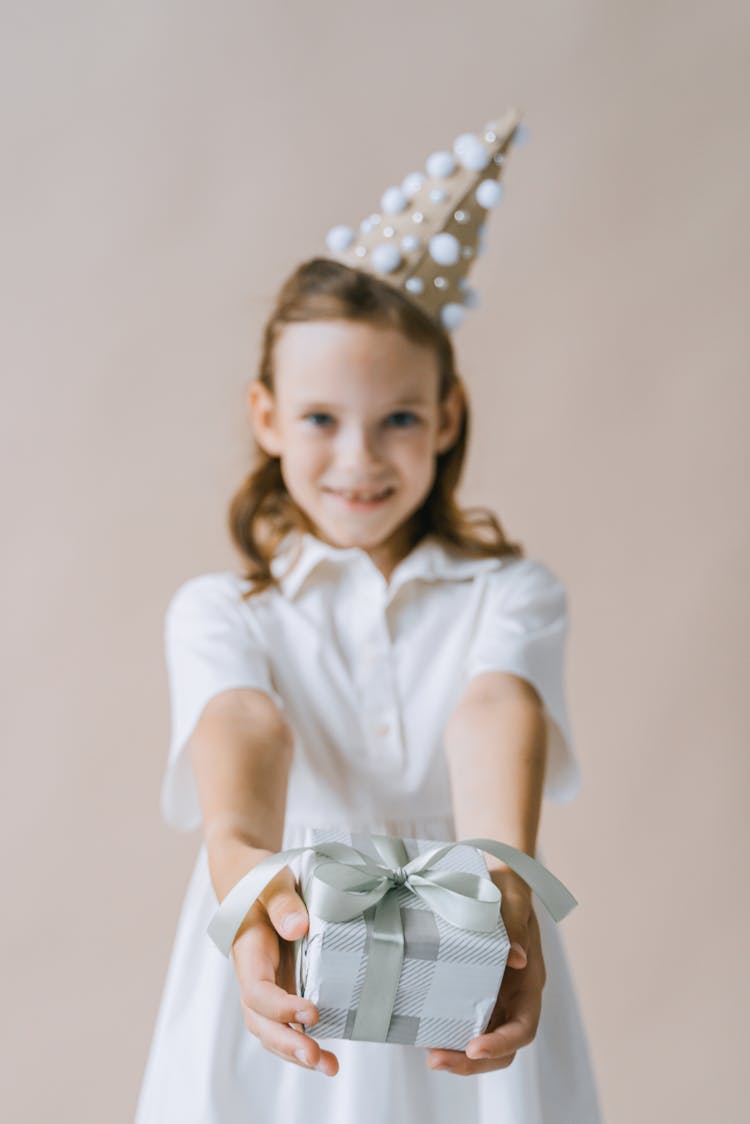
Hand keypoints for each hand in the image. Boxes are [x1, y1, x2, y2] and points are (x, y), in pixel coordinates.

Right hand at [229, 858, 338, 1075]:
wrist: (246, 875)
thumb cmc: (257, 875)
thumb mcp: (268, 878)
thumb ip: (282, 901)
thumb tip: (299, 929)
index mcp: (248, 952)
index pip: (258, 991)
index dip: (281, 1007)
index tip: (311, 1012)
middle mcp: (254, 974)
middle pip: (261, 1021)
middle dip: (288, 1044)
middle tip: (318, 1058)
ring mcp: (268, 982)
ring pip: (272, 1027)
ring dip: (296, 1050)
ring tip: (330, 1066)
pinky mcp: (283, 982)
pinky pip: (287, 1018)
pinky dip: (303, 1037)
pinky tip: (327, 1052)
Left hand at [426, 868, 545, 1075]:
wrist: (493, 879)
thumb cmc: (506, 888)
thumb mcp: (512, 900)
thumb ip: (515, 927)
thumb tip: (516, 959)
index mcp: (529, 982)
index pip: (524, 1028)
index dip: (502, 1044)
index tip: (474, 1048)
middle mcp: (512, 997)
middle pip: (501, 1047)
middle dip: (472, 1062)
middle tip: (435, 1059)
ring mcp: (492, 997)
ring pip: (480, 1040)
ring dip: (456, 1054)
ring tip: (425, 1052)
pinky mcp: (470, 989)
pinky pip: (461, 1021)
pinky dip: (445, 1032)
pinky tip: (420, 1031)